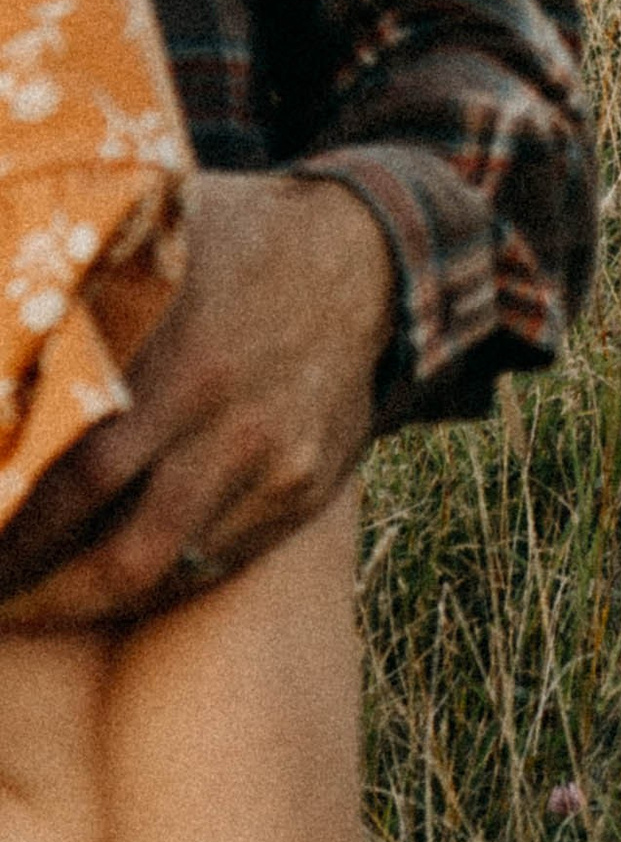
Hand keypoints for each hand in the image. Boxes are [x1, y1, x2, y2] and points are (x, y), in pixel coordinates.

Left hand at [0, 172, 395, 628]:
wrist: (364, 254)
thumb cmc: (233, 239)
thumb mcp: (158, 240)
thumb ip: (81, 287)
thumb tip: (3, 313)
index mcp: (179, 358)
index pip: (70, 471)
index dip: (11, 523)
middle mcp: (227, 421)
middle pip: (111, 542)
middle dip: (28, 580)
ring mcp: (270, 464)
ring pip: (161, 570)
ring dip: (79, 602)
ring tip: (25, 602)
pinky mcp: (301, 490)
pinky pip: (211, 562)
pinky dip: (149, 581)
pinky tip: (102, 578)